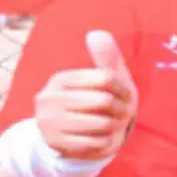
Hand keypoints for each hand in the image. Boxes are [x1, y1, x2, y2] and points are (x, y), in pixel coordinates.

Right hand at [34, 30, 136, 159]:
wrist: (65, 139)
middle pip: (104, 100)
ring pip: (102, 123)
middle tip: (123, 114)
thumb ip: (103, 57)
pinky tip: (100, 139)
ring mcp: (49, 122)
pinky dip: (106, 143)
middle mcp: (49, 98)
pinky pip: (96, 143)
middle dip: (121, 109)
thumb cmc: (90, 104)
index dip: (123, 89)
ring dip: (114, 127)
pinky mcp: (56, 143)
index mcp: (60, 79)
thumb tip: (97, 33)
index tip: (126, 96)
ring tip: (112, 126)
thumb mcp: (97, 80)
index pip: (105, 78)